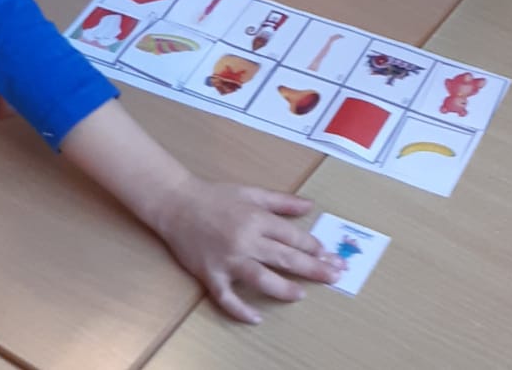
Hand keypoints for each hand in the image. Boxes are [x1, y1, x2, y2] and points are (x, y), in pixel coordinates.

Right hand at [154, 177, 341, 324]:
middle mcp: (245, 239)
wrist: (177, 204)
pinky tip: (256, 318)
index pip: (292, 236)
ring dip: (284, 289)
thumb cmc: (216, 197)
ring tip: (301, 295)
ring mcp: (228, 259)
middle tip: (334, 275)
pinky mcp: (210, 275)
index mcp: (257, 218)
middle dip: (313, 268)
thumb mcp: (252, 192)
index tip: (330, 256)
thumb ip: (282, 201)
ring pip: (261, 279)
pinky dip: (241, 310)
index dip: (314, 247)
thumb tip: (310, 206)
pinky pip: (227, 298)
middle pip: (285, 258)